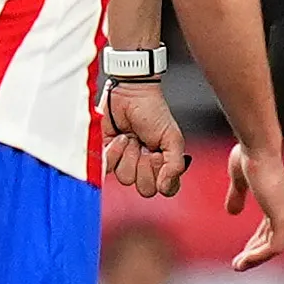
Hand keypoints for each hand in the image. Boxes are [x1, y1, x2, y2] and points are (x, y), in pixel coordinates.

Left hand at [103, 80, 190, 199]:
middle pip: (144, 188)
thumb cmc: (153, 111)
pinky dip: (114, 152)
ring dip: (129, 155)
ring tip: (132, 138)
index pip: (167, 189)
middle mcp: (144, 166)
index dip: (163, 178)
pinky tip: (120, 138)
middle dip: (145, 166)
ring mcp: (125, 161)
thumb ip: (176, 165)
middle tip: (146, 147)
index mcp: (164, 164)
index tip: (160, 158)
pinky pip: (108, 167)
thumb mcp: (173, 138)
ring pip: (125, 178)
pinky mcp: (108, 155)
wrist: (130, 94)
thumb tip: (167, 187)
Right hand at [224, 144, 283, 270]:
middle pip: (272, 240)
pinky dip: (260, 256)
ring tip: (239, 266)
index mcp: (275, 199)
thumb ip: (237, 196)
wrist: (256, 148)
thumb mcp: (239, 180)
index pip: (269, 229)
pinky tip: (245, 260)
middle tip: (239, 264)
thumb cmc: (250, 156)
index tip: (242, 252)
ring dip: (256, 258)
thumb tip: (232, 212)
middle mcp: (283, 207)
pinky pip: (275, 246)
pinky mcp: (282, 216)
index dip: (255, 242)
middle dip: (254, 254)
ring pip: (274, 247)